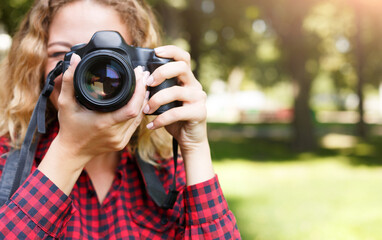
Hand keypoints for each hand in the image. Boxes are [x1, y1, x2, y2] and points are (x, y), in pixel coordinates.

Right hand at [38, 54, 148, 193]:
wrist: (71, 152)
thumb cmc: (68, 128)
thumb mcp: (65, 103)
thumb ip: (69, 80)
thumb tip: (75, 59)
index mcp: (104, 124)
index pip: (131, 108)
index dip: (139, 91)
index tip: (139, 74)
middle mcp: (115, 133)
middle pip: (139, 111)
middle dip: (143, 91)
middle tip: (144, 74)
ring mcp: (121, 139)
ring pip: (140, 118)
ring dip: (144, 100)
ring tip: (144, 83)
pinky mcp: (123, 142)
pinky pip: (136, 125)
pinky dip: (139, 111)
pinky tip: (140, 99)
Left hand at [142, 46, 213, 184]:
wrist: (190, 139)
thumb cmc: (175, 119)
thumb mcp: (165, 101)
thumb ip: (158, 89)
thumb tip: (138, 78)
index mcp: (186, 79)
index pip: (183, 57)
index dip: (170, 51)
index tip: (155, 51)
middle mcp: (195, 85)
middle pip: (182, 67)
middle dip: (162, 72)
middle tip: (148, 83)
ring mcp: (199, 98)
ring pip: (177, 91)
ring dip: (157, 100)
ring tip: (146, 110)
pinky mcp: (199, 112)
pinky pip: (177, 112)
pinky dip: (161, 119)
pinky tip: (152, 125)